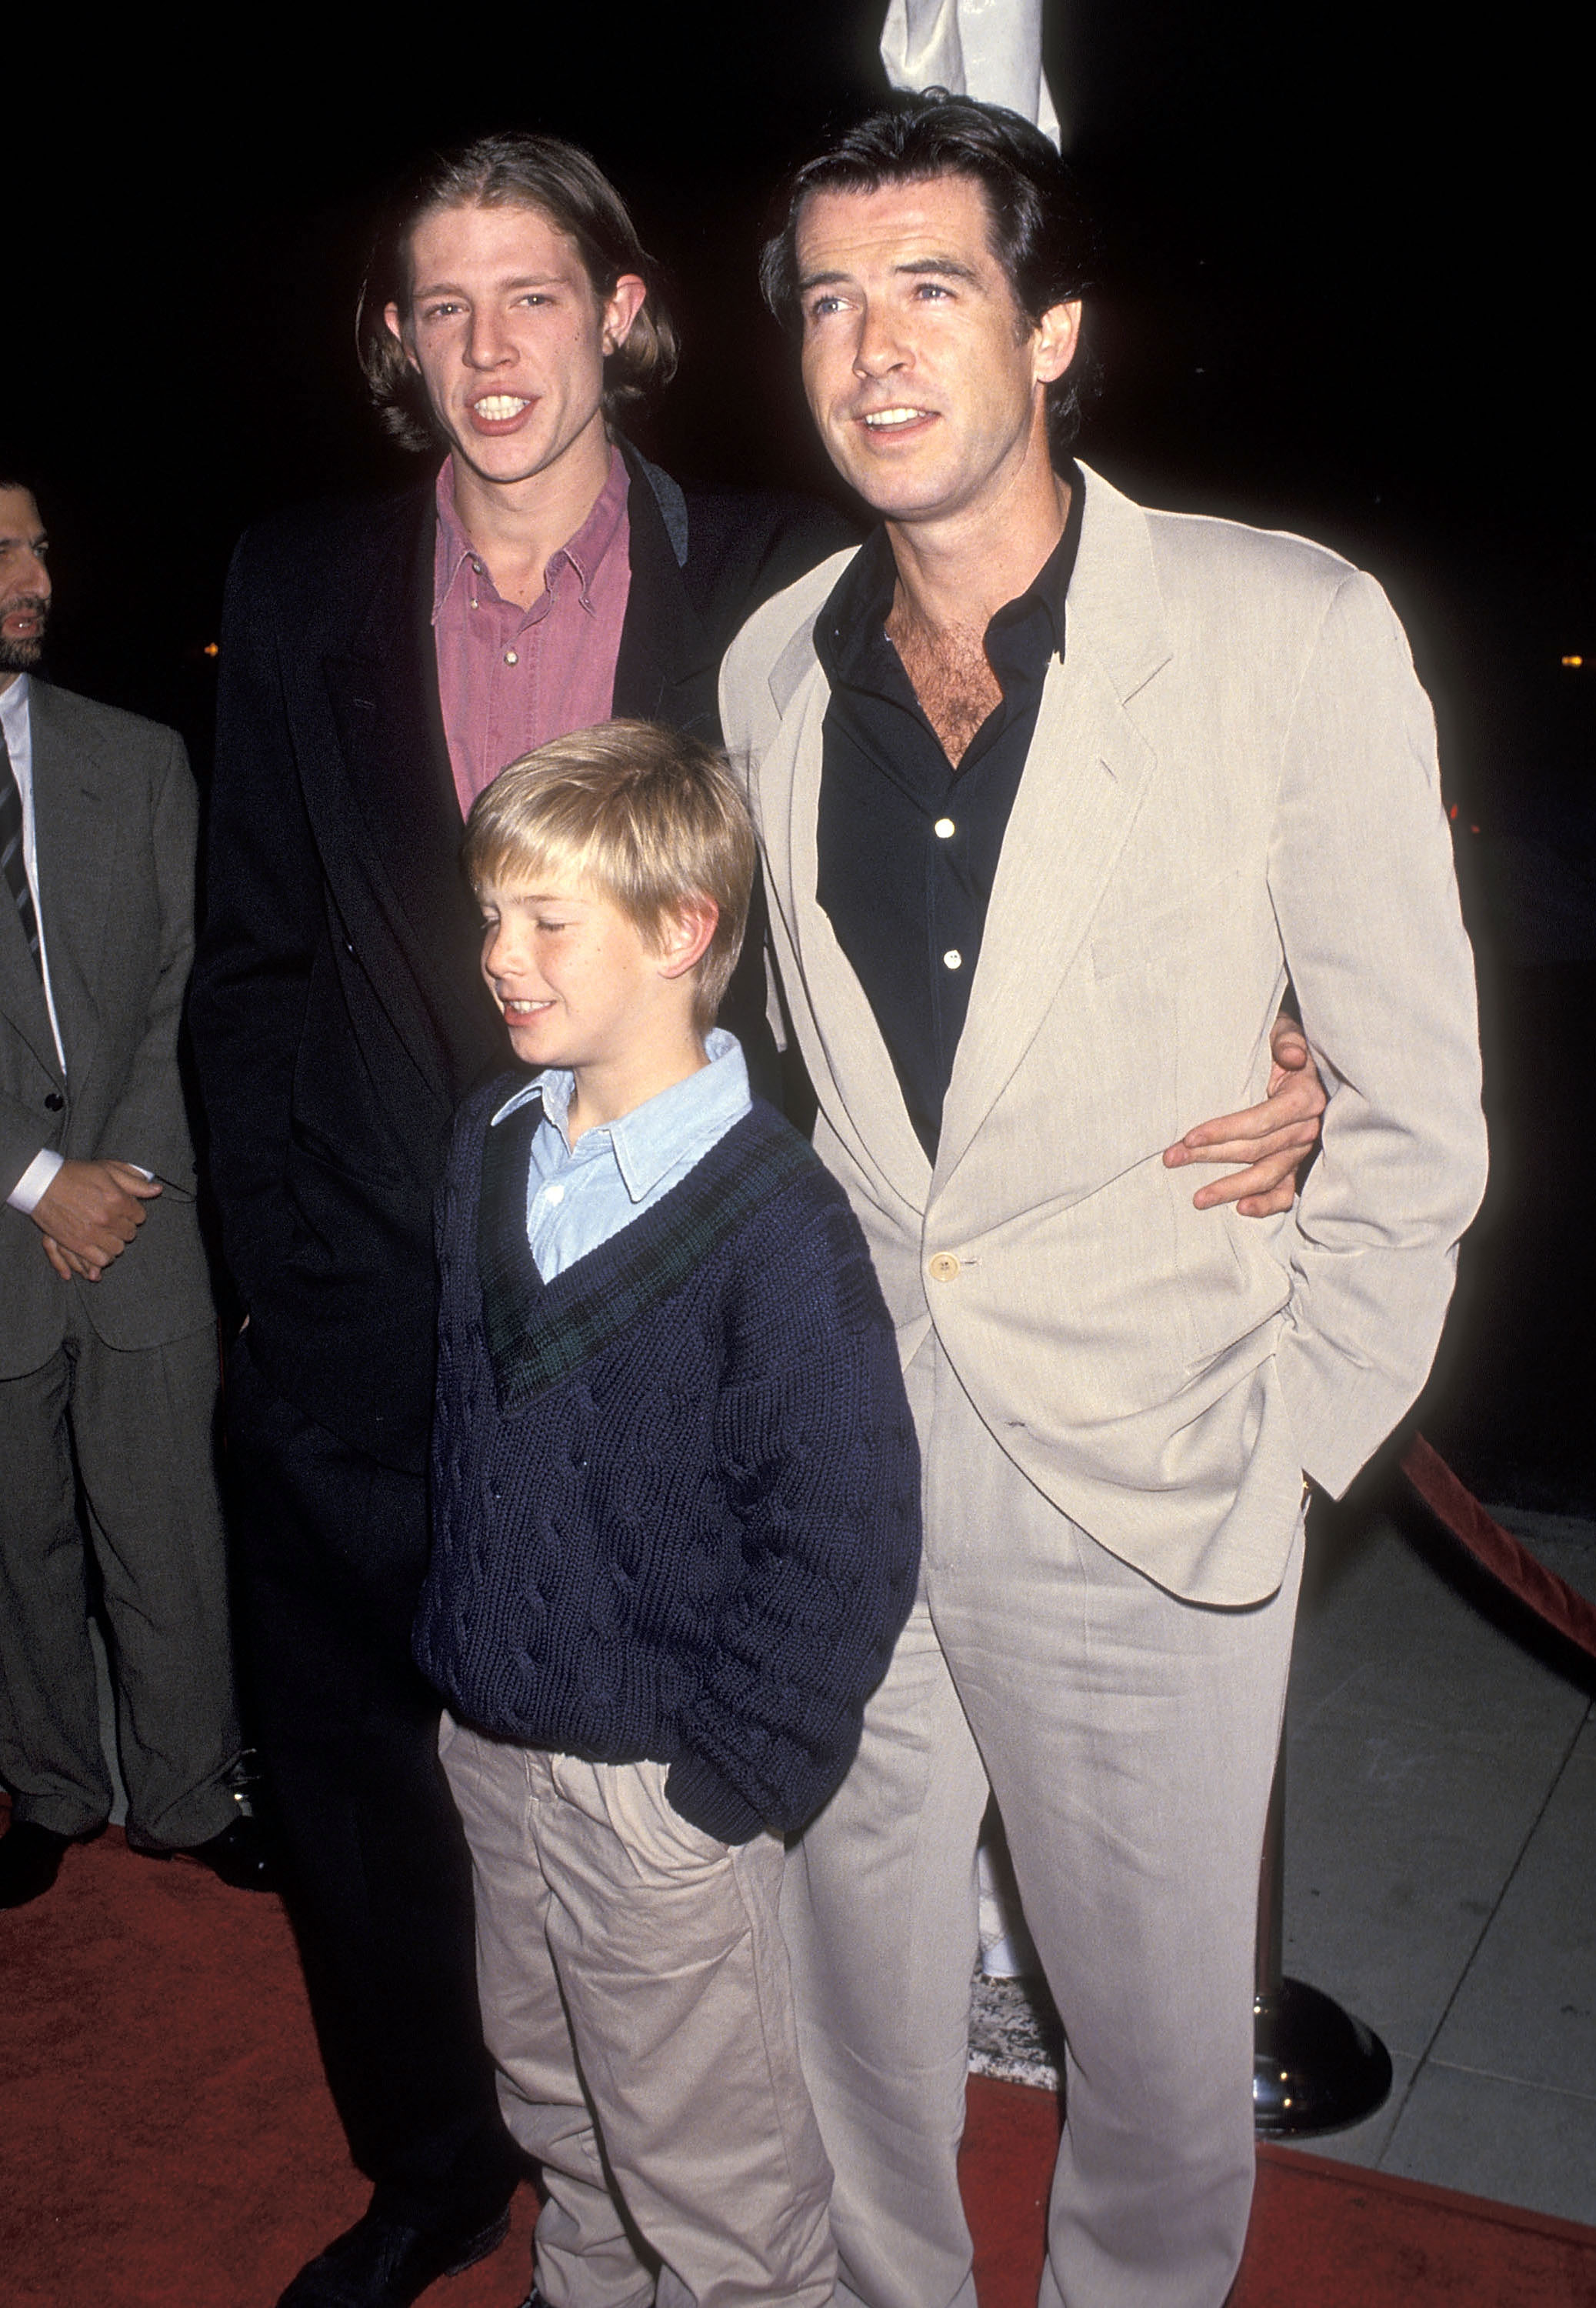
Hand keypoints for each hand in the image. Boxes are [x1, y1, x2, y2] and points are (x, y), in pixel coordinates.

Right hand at [30, 1159, 161, 1279]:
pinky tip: (98, 1247)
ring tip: (106, 1234)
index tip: (123, 1210)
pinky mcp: (78, 1245)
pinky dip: (103, 1256)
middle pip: (130, 1234)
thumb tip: (158, 1190)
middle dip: (124, 1227)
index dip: (133, 1213)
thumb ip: (134, 1182)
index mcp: (118, 1199)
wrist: (42, 1184)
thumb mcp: (108, 1170)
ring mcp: (93, 1233)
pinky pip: (101, 1259)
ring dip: (114, 1243)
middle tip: (113, 1221)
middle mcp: (108, 1218)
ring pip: (118, 1249)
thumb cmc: (76, 1174)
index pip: (140, 1216)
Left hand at [1163, 1014, 1326, 1216]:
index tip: (1189, 1137)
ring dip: (1230, 1188)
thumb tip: (1291, 1054)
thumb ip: (1289, 1040)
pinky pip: (1286, 1192)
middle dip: (1209, 1156)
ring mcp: (1303, 1151)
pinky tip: (1241, 1209)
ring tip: (1198, 1198)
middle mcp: (1306, 1129)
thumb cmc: (1288, 1045)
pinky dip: (1266, 1204)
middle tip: (1171, 1158)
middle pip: (1254, 1150)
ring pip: (1266, 1176)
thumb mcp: (1289, 1032)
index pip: (1259, 1121)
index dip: (1224, 1131)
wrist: (1310, 1064)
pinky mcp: (1298, 1166)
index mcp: (1304, 1099)